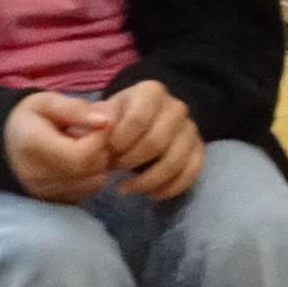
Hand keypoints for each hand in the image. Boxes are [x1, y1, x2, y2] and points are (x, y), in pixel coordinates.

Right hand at [3, 90, 112, 203]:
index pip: (80, 155)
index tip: (101, 123)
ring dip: (99, 163)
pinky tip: (81, 160)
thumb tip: (106, 121)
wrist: (6, 141)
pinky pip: (86, 191)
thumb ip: (75, 109)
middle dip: (103, 149)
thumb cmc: (29, 117)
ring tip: (86, 146)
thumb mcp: (47, 102)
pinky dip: (92, 176)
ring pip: (93, 182)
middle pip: (90, 170)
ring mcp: (43, 191)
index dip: (99, 139)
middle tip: (95, 134)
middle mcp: (36, 174)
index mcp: (32, 146)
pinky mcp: (52, 199)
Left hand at [99, 77, 203, 201]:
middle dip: (130, 161)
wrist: (136, 122)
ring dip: (148, 180)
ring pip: (175, 161)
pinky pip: (191, 173)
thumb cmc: (114, 119)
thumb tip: (96, 129)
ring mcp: (190, 129)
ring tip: (126, 187)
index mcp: (151, 92)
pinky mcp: (198, 150)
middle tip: (113, 167)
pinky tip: (150, 194)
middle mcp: (176, 107)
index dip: (120, 141)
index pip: (139, 119)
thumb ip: (89, 119)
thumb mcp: (97, 113)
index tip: (106, 151)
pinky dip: (170, 188)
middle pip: (157, 142)